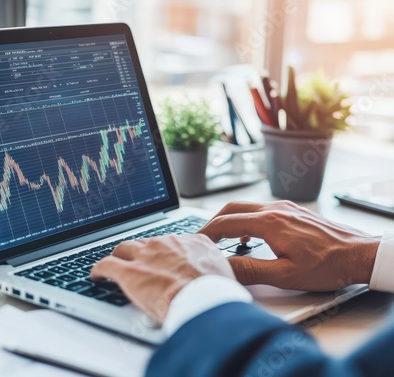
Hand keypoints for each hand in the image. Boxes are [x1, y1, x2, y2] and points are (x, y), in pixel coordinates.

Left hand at [91, 234, 234, 322]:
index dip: (165, 252)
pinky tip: (96, 275)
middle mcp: (167, 243)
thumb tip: (215, 278)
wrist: (204, 300)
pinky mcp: (129, 271)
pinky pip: (106, 265)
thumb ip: (213, 268)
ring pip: (124, 249)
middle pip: (146, 242)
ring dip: (120, 257)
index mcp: (192, 242)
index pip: (173, 242)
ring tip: (116, 265)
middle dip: (140, 252)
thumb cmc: (217, 293)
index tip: (162, 259)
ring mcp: (146, 255)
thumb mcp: (223, 273)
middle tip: (137, 263)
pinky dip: (99, 270)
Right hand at [198, 201, 380, 290]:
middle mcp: (275, 209)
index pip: (226, 222)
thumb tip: (223, 267)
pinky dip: (246, 219)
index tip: (195, 242)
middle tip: (202, 238)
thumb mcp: (285, 275)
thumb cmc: (327, 266)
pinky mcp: (292, 211)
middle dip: (213, 222)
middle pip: (232, 208)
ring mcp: (285, 207)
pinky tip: (248, 235)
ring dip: (229, 219)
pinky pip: (260, 209)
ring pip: (246, 206)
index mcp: (269, 222)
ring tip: (220, 237)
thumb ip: (250, 269)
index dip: (206, 233)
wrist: (359, 254)